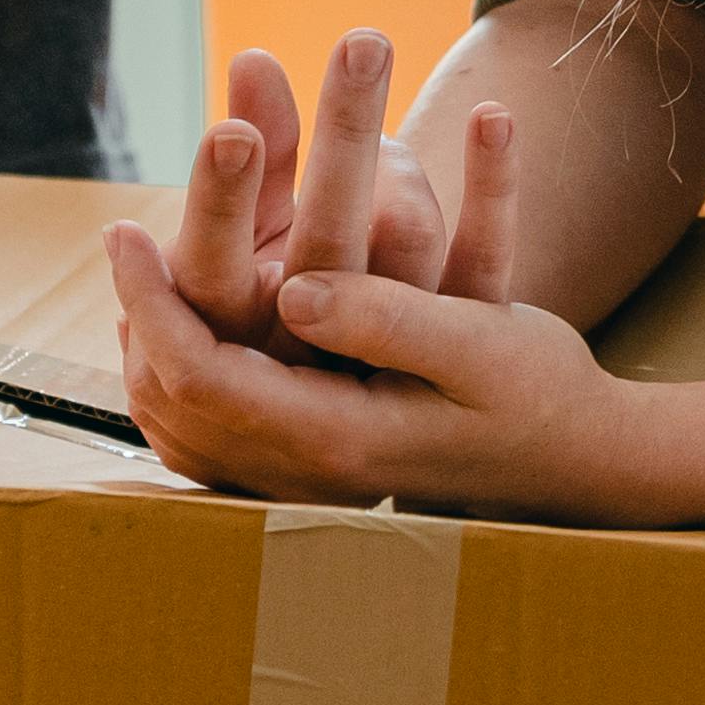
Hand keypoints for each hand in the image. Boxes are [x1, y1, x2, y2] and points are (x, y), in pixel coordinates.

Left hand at [105, 219, 660, 518]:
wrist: (582, 465)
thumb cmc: (541, 394)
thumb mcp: (478, 342)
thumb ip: (386, 318)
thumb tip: (295, 291)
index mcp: (339, 436)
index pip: (201, 372)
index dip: (152, 300)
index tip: (125, 229)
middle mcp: (310, 466)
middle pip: (180, 398)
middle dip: (142, 316)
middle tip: (122, 240)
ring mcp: (312, 475)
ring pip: (193, 419)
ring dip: (159, 344)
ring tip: (141, 277)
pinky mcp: (322, 464)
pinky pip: (225, 426)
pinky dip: (193, 373)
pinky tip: (189, 326)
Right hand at [157, 32, 495, 362]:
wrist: (348, 439)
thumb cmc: (262, 321)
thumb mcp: (240, 252)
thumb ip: (246, 164)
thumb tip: (255, 56)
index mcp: (232, 334)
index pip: (212, 265)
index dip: (223, 198)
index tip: (235, 129)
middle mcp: (314, 351)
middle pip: (325, 246)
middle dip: (343, 141)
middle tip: (363, 50)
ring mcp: (394, 351)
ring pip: (407, 250)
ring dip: (406, 162)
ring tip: (390, 85)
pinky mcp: (462, 338)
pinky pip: (484, 262)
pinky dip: (493, 186)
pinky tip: (495, 118)